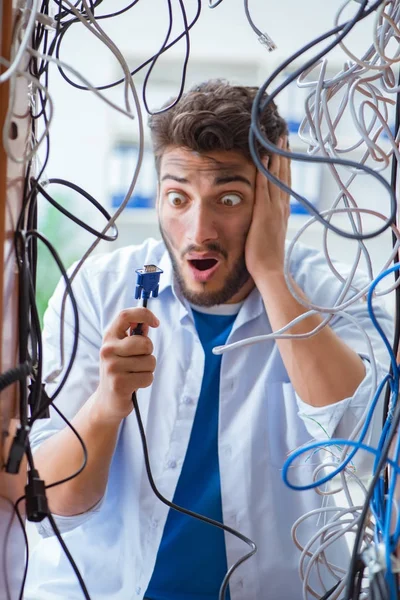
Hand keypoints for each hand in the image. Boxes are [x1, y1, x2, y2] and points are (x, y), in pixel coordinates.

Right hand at [94, 307, 158, 421]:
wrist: (107, 401)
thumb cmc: (120, 371)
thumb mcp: (123, 350)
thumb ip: (135, 335)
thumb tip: (148, 322)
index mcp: (109, 337)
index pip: (125, 315)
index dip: (144, 314)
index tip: (156, 323)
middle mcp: (107, 350)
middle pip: (144, 343)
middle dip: (149, 352)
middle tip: (139, 361)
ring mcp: (112, 367)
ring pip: (149, 361)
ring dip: (148, 369)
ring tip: (135, 374)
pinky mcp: (119, 383)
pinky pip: (148, 377)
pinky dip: (146, 381)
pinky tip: (134, 384)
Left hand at [245, 136, 290, 282]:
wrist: (270, 270)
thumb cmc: (266, 257)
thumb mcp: (268, 234)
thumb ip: (266, 222)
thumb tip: (262, 217)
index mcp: (282, 211)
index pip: (284, 182)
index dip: (284, 164)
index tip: (283, 147)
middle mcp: (281, 206)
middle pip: (283, 174)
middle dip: (283, 154)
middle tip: (282, 134)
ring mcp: (274, 209)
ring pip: (276, 176)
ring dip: (276, 156)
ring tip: (276, 137)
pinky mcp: (264, 213)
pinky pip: (264, 187)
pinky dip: (264, 171)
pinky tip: (262, 156)